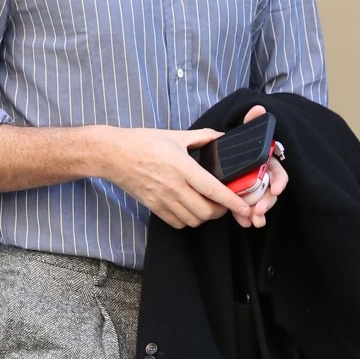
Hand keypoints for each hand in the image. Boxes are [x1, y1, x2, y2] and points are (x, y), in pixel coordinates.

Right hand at [100, 126, 252, 229]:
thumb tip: (222, 137)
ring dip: (205, 216)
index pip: (213, 189)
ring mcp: (162, 199)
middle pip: (206, 211)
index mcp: (182, 166)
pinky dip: (188, 220)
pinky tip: (189, 209)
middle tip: (224, 203)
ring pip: (193, 220)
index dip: (232, 201)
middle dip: (221, 211)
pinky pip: (177, 223)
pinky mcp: (153, 207)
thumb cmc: (143, 142)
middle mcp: (174, 186)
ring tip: (208, 206)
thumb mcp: (175, 135)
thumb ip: (202, 137)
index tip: (246, 208)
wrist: (113, 154)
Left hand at [229, 105, 287, 228]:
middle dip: (266, 202)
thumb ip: (251, 123)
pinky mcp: (243, 198)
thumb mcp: (242, 134)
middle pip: (270, 192)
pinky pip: (248, 209)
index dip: (279, 181)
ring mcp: (254, 189)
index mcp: (266, 162)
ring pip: (260, 202)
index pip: (278, 172)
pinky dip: (247, 216)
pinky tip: (245, 223)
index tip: (276, 190)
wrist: (219, 154)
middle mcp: (263, 176)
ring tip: (253, 221)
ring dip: (258, 212)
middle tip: (258, 211)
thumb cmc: (234, 144)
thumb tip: (259, 108)